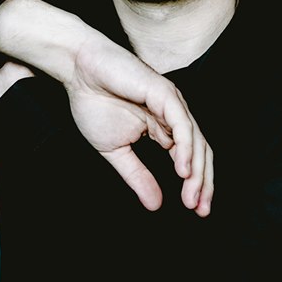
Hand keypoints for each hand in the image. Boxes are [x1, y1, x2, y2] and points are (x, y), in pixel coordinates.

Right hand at [0, 0, 213, 215]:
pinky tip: (183, 169)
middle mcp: (173, 116)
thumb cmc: (94, 102)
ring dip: (196, 170)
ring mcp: (171, 102)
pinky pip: (181, 122)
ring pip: (195, 139)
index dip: (198, 185)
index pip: (191, 159)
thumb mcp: (116, 151)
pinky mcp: (163, 92)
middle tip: (199, 209)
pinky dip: (185, 146)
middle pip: (200, 152)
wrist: (78, 71)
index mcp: (165, 128)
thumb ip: (137, 176)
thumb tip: (155, 205)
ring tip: (192, 195)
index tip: (197, 210)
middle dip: (203, 183)